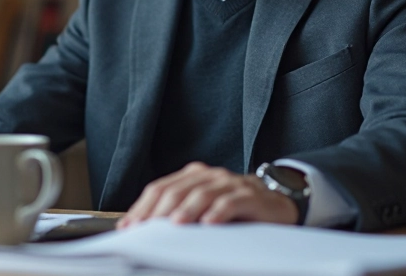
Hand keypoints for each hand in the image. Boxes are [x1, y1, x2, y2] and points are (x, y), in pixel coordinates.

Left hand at [118, 162, 297, 227]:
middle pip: (177, 190)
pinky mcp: (250, 195)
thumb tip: (143, 229)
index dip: (142, 207)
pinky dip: (219, 212)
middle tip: (147, 228)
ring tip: (175, 224)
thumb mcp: (202, 209)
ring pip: (203, 194)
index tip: (129, 226)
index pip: (160, 188)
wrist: (275, 204)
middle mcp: (209, 176)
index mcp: (192, 176)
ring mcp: (230, 183)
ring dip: (187, 209)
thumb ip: (178, 213)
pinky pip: (232, 202)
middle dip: (158, 210)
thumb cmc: (233, 210)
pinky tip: (210, 223)